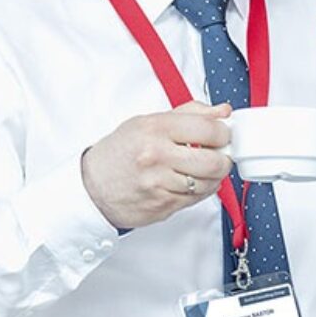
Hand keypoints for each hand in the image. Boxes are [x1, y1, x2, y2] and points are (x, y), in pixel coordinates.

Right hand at [81, 101, 232, 229]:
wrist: (91, 187)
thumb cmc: (120, 152)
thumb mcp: (149, 122)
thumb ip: (189, 113)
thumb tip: (223, 111)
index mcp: (155, 129)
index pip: (208, 129)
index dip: (224, 133)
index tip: (223, 134)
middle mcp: (157, 156)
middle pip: (214, 161)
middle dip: (224, 158)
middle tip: (220, 154)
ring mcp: (159, 183)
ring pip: (209, 183)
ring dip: (214, 177)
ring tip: (204, 168)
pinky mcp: (162, 205)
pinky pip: (197, 199)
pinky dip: (201, 190)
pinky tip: (191, 182)